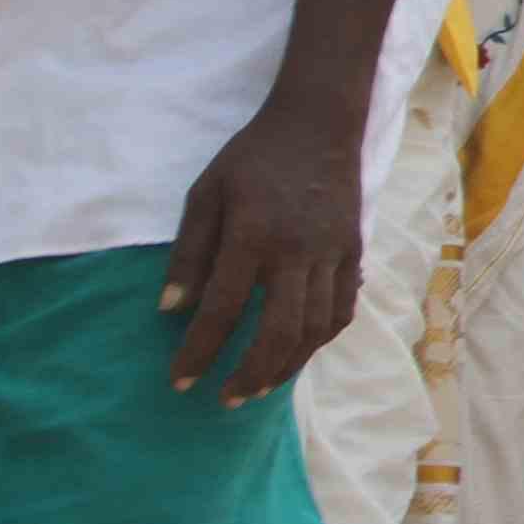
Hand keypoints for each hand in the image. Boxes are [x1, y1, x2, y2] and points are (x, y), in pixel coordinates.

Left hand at [161, 94, 365, 399]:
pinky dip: (320, 339)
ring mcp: (331, 254)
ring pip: (316, 328)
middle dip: (250, 373)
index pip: (222, 309)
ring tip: (260, 386)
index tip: (180, 381)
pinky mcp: (353, 252)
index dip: (199, 351)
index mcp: (252, 235)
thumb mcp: (205, 194)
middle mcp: (297, 251)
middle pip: (279, 332)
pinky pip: (342, 309)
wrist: (318, 124)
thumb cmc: (252, 158)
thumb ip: (188, 253)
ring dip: (287, 365)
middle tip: (225, 398)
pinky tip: (299, 352)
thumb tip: (170, 309)